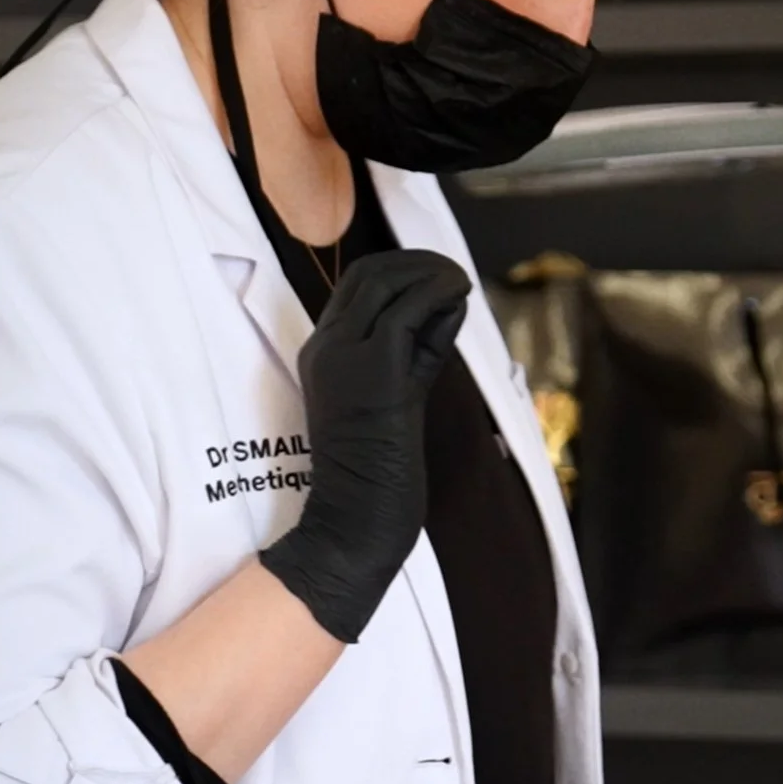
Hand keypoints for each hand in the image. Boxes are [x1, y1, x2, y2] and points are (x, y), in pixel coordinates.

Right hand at [259, 249, 469, 641]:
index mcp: (322, 353)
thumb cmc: (378, 472)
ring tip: (460, 281)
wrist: (354, 519)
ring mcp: (344, 354)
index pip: (355, 288)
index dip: (400, 274)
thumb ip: (414, 352)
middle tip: (452, 274)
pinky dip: (437, 294)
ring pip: (385, 282)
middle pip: (367, 273)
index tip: (436, 281)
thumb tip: (446, 308)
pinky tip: (460, 296)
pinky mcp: (373, 368)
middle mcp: (325, 346)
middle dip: (415, 264)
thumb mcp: (397, 396)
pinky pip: (407, 310)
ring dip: (430, 273)